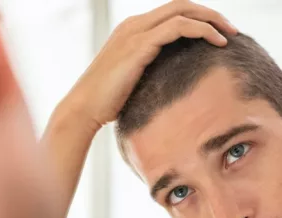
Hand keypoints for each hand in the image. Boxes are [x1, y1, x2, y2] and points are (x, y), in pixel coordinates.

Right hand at [69, 0, 236, 128]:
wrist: (85, 108)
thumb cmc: (107, 99)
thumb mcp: (130, 79)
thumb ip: (147, 69)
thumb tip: (168, 77)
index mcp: (132, 32)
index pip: (172, 14)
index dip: (198, 19)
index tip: (217, 34)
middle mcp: (134, 26)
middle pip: (181, 5)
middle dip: (210, 14)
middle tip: (232, 30)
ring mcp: (135, 34)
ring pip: (182, 11)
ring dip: (211, 20)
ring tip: (230, 35)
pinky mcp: (138, 47)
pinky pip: (177, 28)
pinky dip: (201, 31)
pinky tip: (217, 42)